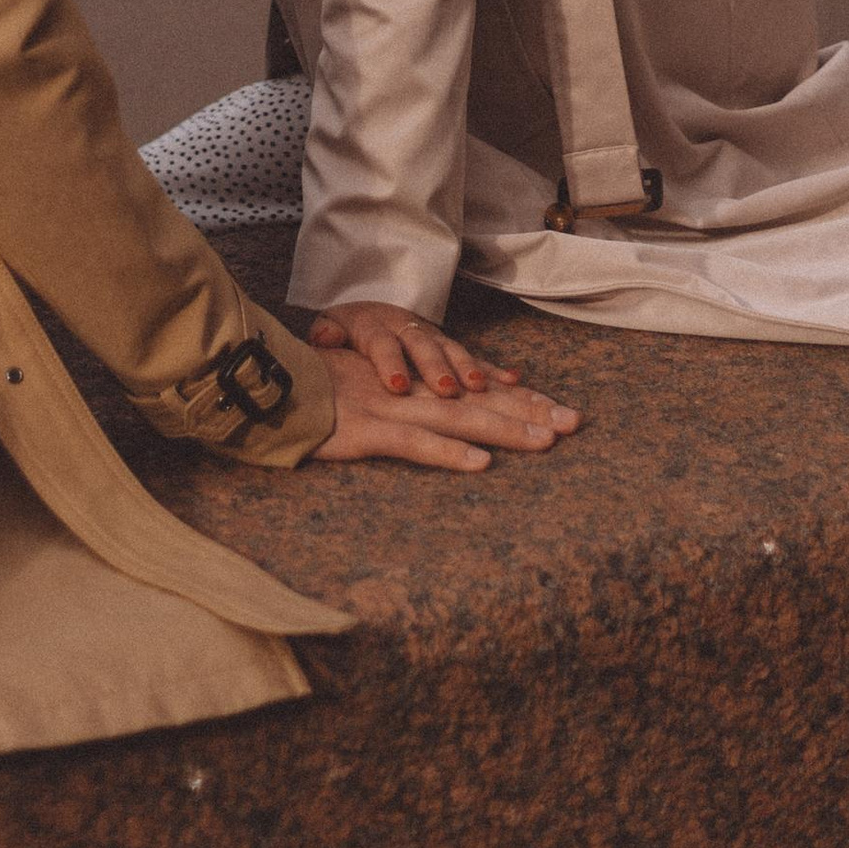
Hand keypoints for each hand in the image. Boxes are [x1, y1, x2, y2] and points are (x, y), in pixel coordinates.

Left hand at [308, 300, 517, 402]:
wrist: (368, 306)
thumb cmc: (346, 328)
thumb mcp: (329, 327)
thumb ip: (326, 334)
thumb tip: (322, 338)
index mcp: (373, 325)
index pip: (381, 343)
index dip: (389, 363)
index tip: (396, 386)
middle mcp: (406, 328)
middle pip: (422, 346)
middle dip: (436, 368)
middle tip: (447, 390)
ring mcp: (431, 336)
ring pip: (452, 351)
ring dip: (468, 369)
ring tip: (479, 389)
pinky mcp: (448, 347)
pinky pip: (474, 358)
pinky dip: (494, 371)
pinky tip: (515, 382)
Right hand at [309, 339, 579, 476]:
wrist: (273, 383)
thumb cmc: (322, 391)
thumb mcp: (372, 389)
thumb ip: (409, 403)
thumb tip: (449, 418)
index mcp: (416, 382)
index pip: (480, 389)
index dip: (523, 399)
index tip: (563, 411)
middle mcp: (413, 390)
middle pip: (482, 400)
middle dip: (531, 411)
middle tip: (575, 422)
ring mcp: (393, 408)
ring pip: (459, 419)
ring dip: (504, 430)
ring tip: (545, 441)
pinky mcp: (369, 431)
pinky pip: (414, 444)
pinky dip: (448, 454)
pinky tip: (479, 465)